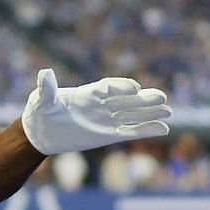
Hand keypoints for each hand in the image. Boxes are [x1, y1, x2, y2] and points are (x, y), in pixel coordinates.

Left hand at [21, 68, 170, 155]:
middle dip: (143, 99)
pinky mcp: (107, 135)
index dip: (122, 87)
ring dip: (150, 113)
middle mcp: (101, 105)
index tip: (134, 89)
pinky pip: (130, 131)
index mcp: (88, 93)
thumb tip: (44, 73)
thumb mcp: (41, 100)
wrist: (40, 133)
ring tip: (169, 111)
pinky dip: (147, 130)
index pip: (109, 87)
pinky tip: (165, 128)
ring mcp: (106, 120)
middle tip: (162, 98)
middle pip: (127, 100)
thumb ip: (47, 89)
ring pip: (132, 115)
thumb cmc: (40, 112)